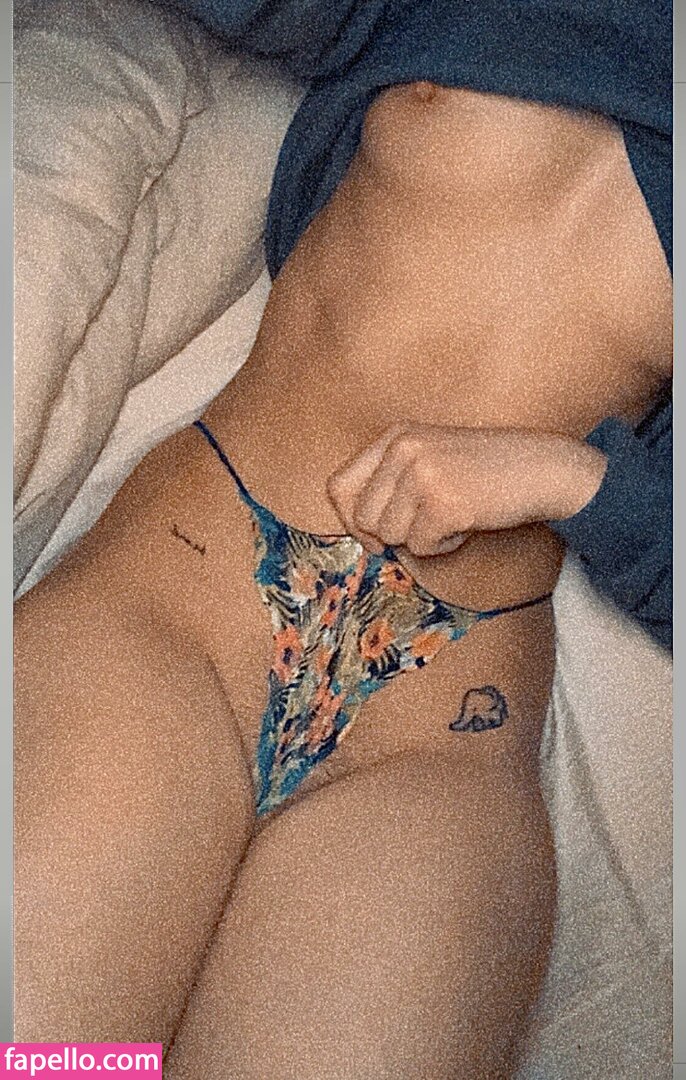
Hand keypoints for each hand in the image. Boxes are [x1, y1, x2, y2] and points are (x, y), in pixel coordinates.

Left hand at [327, 423, 607, 555]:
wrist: (544, 469)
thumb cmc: (486, 473)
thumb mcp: (430, 459)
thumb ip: (390, 483)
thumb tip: (360, 534)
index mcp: (396, 435)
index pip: (338, 486)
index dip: (350, 520)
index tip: (374, 537)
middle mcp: (403, 449)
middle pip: (363, 518)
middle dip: (392, 534)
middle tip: (428, 525)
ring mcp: (423, 473)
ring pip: (391, 536)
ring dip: (422, 539)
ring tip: (453, 516)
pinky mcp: (444, 502)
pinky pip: (421, 547)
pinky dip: (444, 546)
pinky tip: (468, 523)